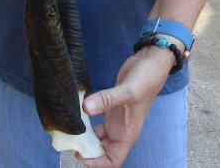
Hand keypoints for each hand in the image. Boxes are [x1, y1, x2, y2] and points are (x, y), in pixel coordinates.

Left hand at [76, 47, 174, 167]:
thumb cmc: (147, 80)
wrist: (150, 61)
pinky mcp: (110, 103)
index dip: (97, 162)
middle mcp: (120, 127)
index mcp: (128, 132)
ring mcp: (115, 115)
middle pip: (101, 149)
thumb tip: (85, 108)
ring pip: (97, 133)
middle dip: (87, 148)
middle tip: (69, 139)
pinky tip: (77, 111)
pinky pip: (95, 115)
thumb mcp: (128, 91)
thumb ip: (107, 100)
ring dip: (85, 133)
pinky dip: (86, 116)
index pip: (113, 159)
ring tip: (70, 127)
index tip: (80, 154)